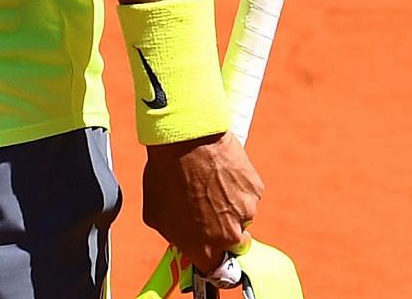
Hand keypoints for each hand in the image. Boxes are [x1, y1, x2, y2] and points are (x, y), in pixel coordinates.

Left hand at [140, 132, 263, 274]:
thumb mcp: (156, 213)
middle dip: (221, 229)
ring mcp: (245, 214)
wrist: (185, 140)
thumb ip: (173, 235)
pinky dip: (236, 187)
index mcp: (203, 248)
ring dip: (228, 205)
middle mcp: (228, 236)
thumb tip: (180, 239)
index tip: (213, 253)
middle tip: (207, 206)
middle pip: (231, 243)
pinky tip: (219, 171)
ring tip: (208, 181)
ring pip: (240, 217)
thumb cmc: (165, 175)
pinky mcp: (255, 192)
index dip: (213, 260)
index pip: (217, 271)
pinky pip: (247, 196)